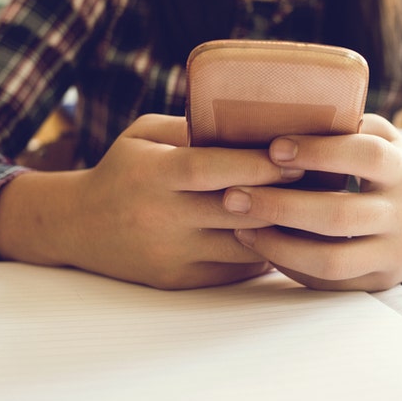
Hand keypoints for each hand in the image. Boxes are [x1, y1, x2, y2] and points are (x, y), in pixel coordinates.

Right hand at [0, 114, 300, 289]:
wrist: (76, 227)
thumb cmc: (122, 171)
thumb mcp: (144, 135)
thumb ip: (191, 128)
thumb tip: (253, 120)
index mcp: (153, 173)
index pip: (211, 168)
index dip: (256, 163)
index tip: (296, 155)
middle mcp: (161, 216)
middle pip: (234, 209)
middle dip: (282, 196)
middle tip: (324, 181)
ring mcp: (170, 253)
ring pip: (241, 245)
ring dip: (281, 230)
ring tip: (315, 210)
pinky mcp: (178, 280)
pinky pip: (233, 270)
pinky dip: (263, 253)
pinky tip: (287, 237)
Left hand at [221, 114, 401, 290]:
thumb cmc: (398, 169)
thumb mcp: (386, 139)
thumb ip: (347, 127)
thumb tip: (281, 108)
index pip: (364, 157)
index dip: (319, 152)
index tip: (274, 147)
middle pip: (339, 214)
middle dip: (280, 206)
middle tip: (233, 196)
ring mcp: (392, 252)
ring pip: (331, 259)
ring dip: (278, 245)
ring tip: (239, 227)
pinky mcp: (378, 281)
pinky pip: (329, 282)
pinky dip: (291, 265)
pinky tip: (262, 246)